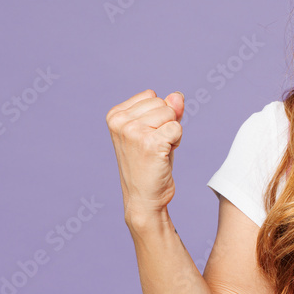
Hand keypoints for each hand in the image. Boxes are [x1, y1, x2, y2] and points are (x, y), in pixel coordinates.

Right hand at [106, 89, 184, 219]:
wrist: (144, 198)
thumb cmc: (149, 163)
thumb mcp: (155, 130)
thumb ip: (166, 109)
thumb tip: (178, 95)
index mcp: (115, 115)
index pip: (152, 96)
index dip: (158, 116)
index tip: (147, 136)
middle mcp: (120, 121)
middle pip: (163, 103)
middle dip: (166, 123)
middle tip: (154, 146)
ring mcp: (133, 131)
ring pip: (171, 114)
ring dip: (172, 133)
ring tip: (158, 151)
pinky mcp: (150, 142)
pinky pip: (177, 128)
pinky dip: (176, 142)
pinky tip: (162, 156)